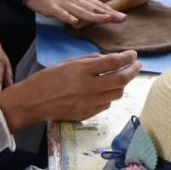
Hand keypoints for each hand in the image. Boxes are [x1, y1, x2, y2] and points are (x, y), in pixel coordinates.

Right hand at [0, 50, 140, 131]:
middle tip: (137, 66)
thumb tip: (111, 60)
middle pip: (120, 80)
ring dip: (122, 84)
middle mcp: (88, 87)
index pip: (113, 62)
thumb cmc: (49, 78)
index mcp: (82, 70)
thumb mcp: (69, 63)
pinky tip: (106, 90)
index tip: (133, 55)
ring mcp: (88, 103)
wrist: (33, 101)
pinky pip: (105, 104)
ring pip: (116, 94)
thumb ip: (91, 61)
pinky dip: (109, 96)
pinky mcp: (87, 114)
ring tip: (122, 77)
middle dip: (133, 71)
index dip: (127, 58)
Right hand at [22, 0, 128, 25]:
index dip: (111, 11)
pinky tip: (75, 22)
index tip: (123, 16)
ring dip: (93, 15)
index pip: (98, 5)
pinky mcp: (52, 8)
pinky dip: (68, 17)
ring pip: (80, 10)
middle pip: (93, 8)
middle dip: (108, 14)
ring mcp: (64, 4)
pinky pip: (61, 13)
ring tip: (105, 19)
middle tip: (121, 18)